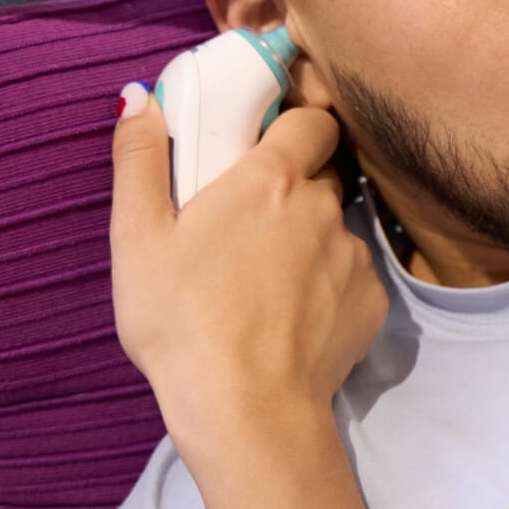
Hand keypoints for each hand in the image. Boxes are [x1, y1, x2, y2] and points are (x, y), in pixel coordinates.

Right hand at [109, 88, 386, 468]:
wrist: (247, 410)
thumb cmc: (182, 321)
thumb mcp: (137, 236)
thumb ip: (139, 159)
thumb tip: (139, 98)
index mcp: (271, 179)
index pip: (311, 120)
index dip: (293, 123)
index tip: (265, 140)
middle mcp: (324, 209)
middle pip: (322, 174)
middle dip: (292, 184)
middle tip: (244, 218)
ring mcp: (353, 257)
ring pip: (335, 228)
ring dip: (308, 238)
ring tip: (261, 278)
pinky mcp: (371, 303)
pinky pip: (350, 276)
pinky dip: (326, 284)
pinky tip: (288, 313)